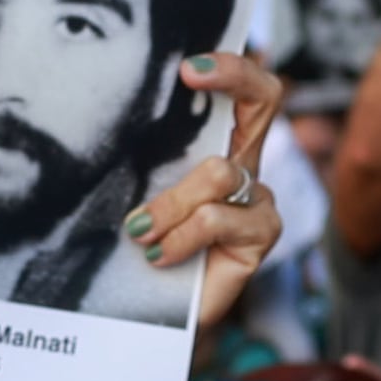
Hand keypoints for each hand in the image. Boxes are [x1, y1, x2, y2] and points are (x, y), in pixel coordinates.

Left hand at [123, 52, 288, 330]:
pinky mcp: (262, 235)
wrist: (154, 315)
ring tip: (140, 232)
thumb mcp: (138, 193)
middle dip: (231, 74)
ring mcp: (258, 199)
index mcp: (217, 147)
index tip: (187, 65)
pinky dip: (181, 236)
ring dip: (169, 204)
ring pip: (217, 173)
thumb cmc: (142, 248)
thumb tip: (115, 116)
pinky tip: (160, 256)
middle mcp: (245, 166)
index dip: (227, 66)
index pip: (239, 90)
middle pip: (265, 98)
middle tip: (187, 72)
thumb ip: (145, 160)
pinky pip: (216, 218)